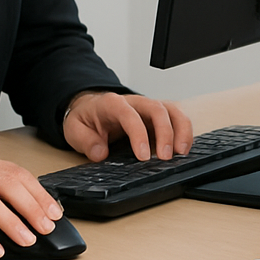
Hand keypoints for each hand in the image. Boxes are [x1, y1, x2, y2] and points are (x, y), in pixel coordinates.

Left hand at [63, 91, 193, 162]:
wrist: (91, 109)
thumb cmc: (87, 119)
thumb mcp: (75, 130)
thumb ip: (86, 141)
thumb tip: (100, 153)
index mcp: (113, 103)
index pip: (130, 115)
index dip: (139, 134)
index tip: (144, 156)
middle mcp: (135, 102)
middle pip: (157, 109)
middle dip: (165, 133)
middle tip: (165, 157)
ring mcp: (148, 107)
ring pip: (172, 110)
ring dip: (180, 130)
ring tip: (181, 153)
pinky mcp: (158, 115)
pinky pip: (176, 118)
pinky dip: (184, 131)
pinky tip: (183, 148)